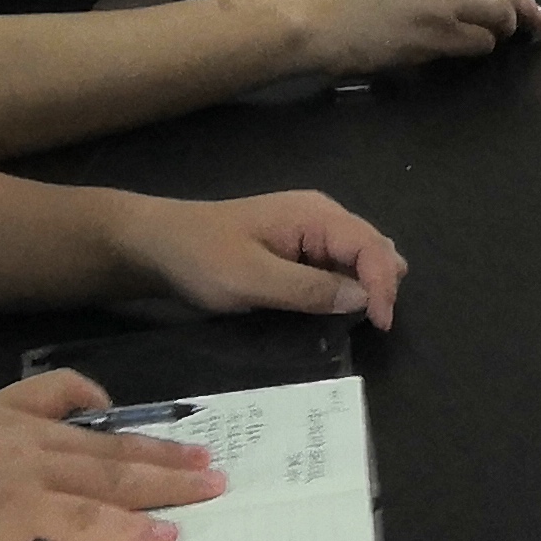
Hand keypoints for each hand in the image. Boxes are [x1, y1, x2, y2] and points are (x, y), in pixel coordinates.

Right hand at [0, 370, 226, 540]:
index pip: (62, 395)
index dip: (105, 407)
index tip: (133, 417)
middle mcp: (20, 437)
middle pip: (107, 442)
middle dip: (162, 452)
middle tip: (208, 461)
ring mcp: (23, 473)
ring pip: (111, 477)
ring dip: (166, 485)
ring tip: (208, 492)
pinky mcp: (16, 513)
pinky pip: (87, 522)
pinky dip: (130, 529)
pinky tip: (163, 536)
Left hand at [109, 189, 404, 326]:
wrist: (158, 244)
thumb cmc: (202, 257)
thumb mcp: (252, 278)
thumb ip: (309, 288)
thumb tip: (363, 299)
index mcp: (315, 215)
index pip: (370, 245)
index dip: (382, 284)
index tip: (378, 325)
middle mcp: (321, 215)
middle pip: (373, 246)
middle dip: (381, 283)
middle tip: (371, 326)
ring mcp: (310, 229)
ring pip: (359, 256)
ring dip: (365, 285)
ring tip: (360, 320)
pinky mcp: (299, 246)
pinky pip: (337, 263)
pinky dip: (345, 286)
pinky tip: (335, 308)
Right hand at [289, 0, 540, 75]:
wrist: (316, 19)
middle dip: (523, 5)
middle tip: (535, 20)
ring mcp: (445, 1)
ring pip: (500, 14)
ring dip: (503, 29)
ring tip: (499, 37)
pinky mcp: (440, 35)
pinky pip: (480, 42)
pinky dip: (481, 47)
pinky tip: (472, 49)